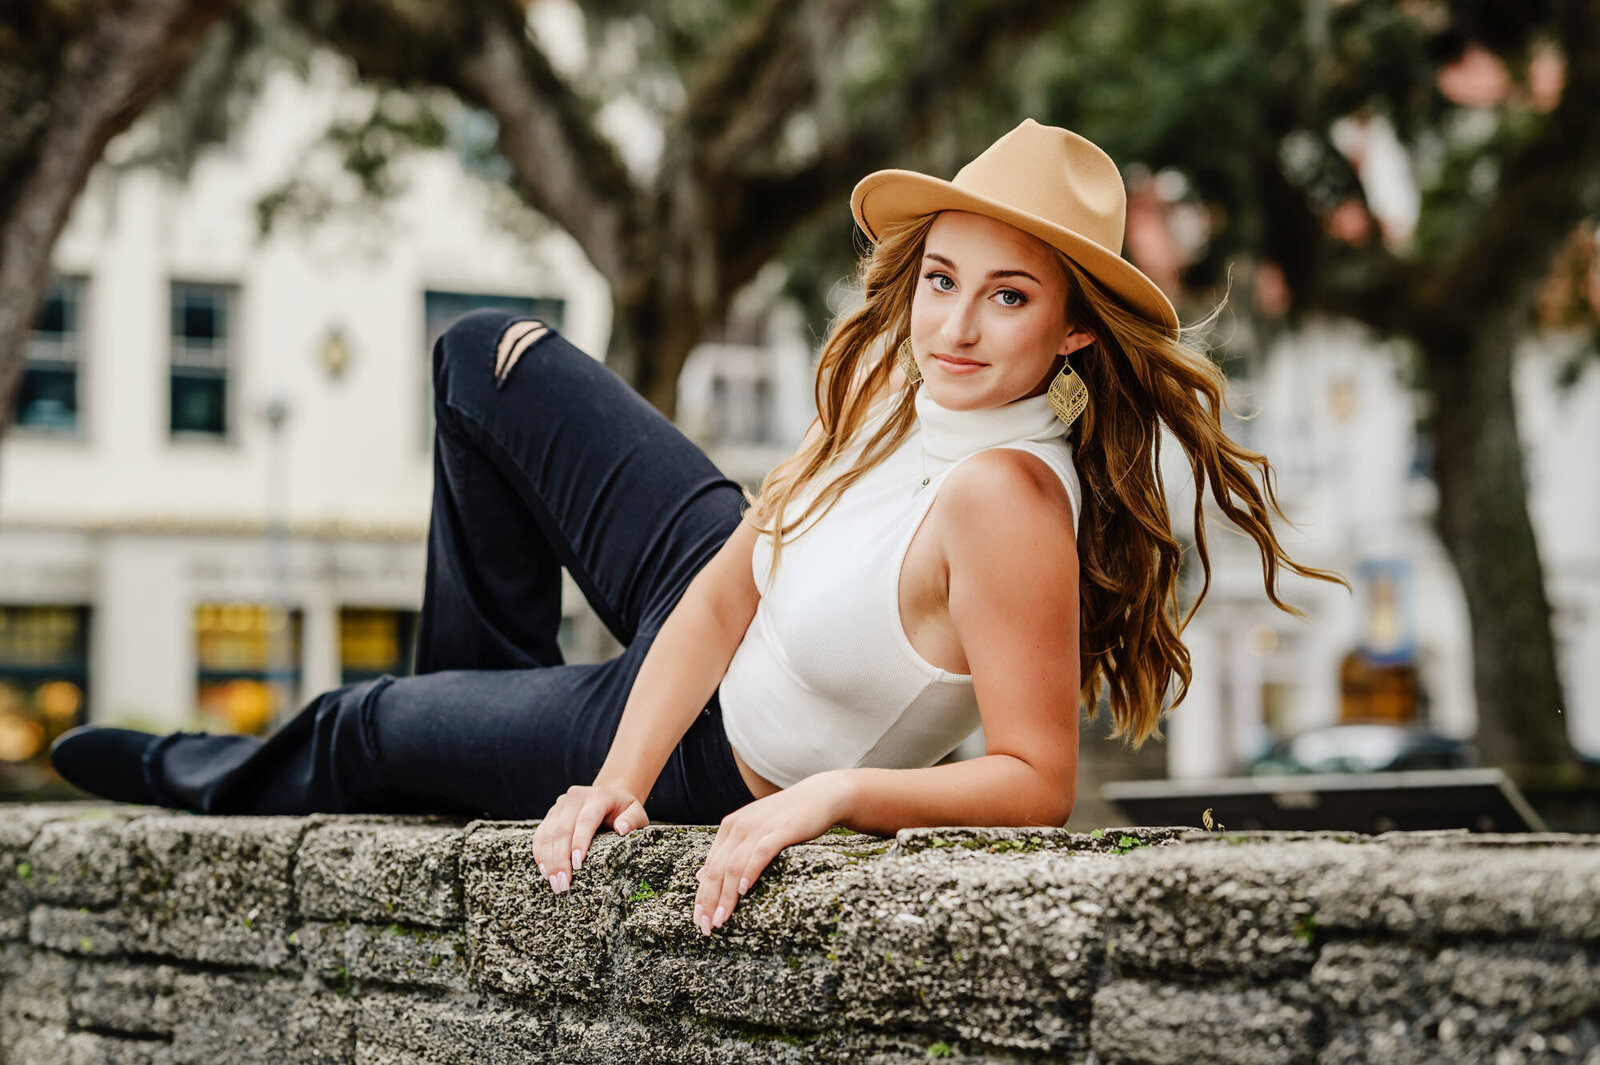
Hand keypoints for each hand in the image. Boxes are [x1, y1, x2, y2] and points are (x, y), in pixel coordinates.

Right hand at [532, 783, 647, 893]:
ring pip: (548, 834)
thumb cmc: (624, 810)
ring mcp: (560, 805)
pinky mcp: (551, 814)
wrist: (609, 794)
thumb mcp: (636, 813)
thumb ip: (632, 820)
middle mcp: (575, 798)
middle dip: (561, 860)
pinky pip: (540, 835)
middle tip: (563, 884)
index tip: (577, 865)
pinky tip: (545, 872)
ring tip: (555, 884)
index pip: (585, 820)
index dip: (579, 842)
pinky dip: (540, 854)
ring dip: (549, 861)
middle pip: (563, 830)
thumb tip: (622, 829)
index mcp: (598, 797)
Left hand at [693, 772, 850, 935]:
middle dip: (708, 900)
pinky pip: (760, 853)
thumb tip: (701, 876)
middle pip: (716, 869)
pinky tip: (743, 890)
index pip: (708, 866)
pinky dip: (749, 872)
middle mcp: (739, 826)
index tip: (698, 919)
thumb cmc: (786, 819)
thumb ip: (729, 852)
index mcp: (730, 827)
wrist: (820, 795)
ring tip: (721, 918)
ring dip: (725, 895)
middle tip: (706, 926)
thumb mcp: (753, 832)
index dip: (702, 895)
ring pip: (733, 865)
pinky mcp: (780, 830)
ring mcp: (759, 827)